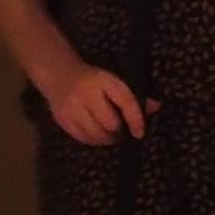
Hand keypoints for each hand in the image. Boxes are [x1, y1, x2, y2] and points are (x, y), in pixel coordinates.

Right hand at [37, 60, 152, 145]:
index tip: (140, 132)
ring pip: (96, 134)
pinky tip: (96, 136)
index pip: (125, 101)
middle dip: (118, 131)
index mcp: (103, 80)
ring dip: (106, 138)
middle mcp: (86, 93)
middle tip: (121, 131)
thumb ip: (133, 95)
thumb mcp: (113, 81)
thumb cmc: (93, 79)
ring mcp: (71, 107)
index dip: (135, 119)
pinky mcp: (62, 118)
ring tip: (110, 135)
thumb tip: (155, 107)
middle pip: (109, 123)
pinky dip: (93, 141)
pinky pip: (83, 138)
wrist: (59, 74)